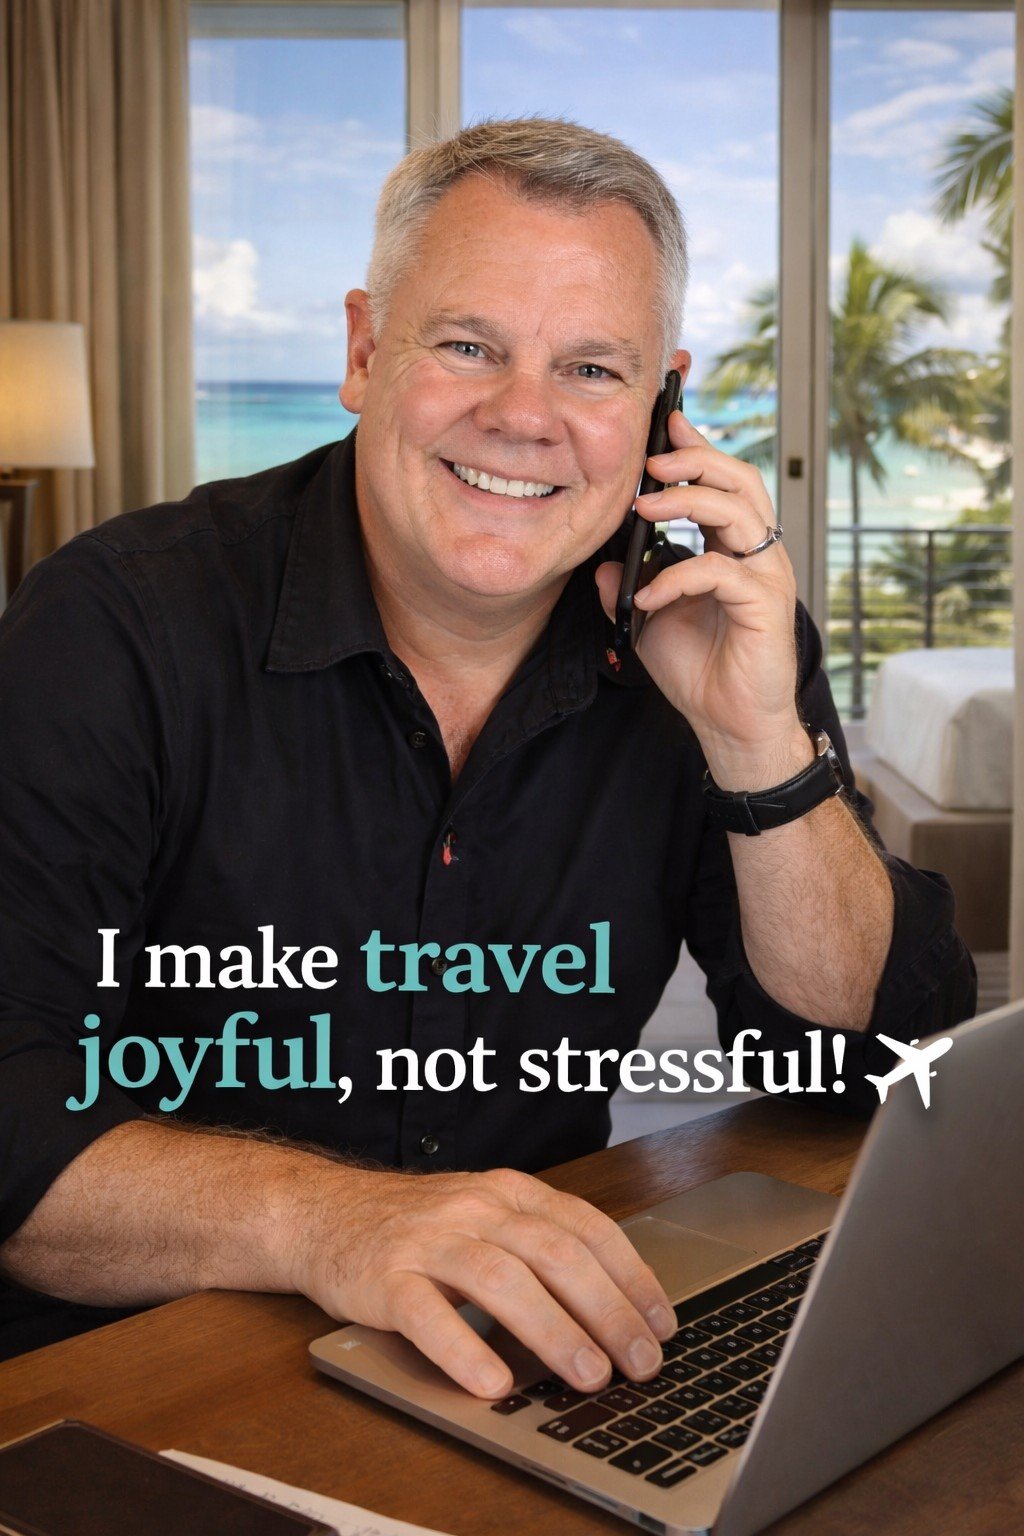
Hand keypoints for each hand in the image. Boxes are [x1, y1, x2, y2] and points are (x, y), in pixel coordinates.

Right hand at [289, 1163, 674, 1398]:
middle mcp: (473, 1209)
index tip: (661, 1323)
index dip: (630, 1275)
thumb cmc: (414, 1226)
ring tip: (588, 1375)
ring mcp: (427, 1240)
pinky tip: (492, 1382)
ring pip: (501, 1279)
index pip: (584, 1226)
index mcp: (507, 1192)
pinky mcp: (384, 1278)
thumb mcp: (483, 1216)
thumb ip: (536, 1247)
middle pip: (553, 1253)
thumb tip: (613, 1311)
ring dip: (553, 1330)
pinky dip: (463, 1349)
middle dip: (606, 1310)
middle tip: (639, 1361)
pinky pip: (427, 1314)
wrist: (322, 1213)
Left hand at [596, 412, 812, 788]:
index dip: (698, 447)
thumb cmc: (700, 670)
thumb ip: (628, 586)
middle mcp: (757, 553)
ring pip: (738, 511)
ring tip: (645, 508)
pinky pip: (719, 571)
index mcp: (733, 548)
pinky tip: (649, 596)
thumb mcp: (648, 620)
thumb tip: (602, 564)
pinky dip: (679, 576)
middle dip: (696, 460)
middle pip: (740, 480)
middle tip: (652, 460)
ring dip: (687, 502)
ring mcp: (765, 576)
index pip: (722, 482)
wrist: (730, 724)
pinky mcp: (765, 605)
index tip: (666, 422)